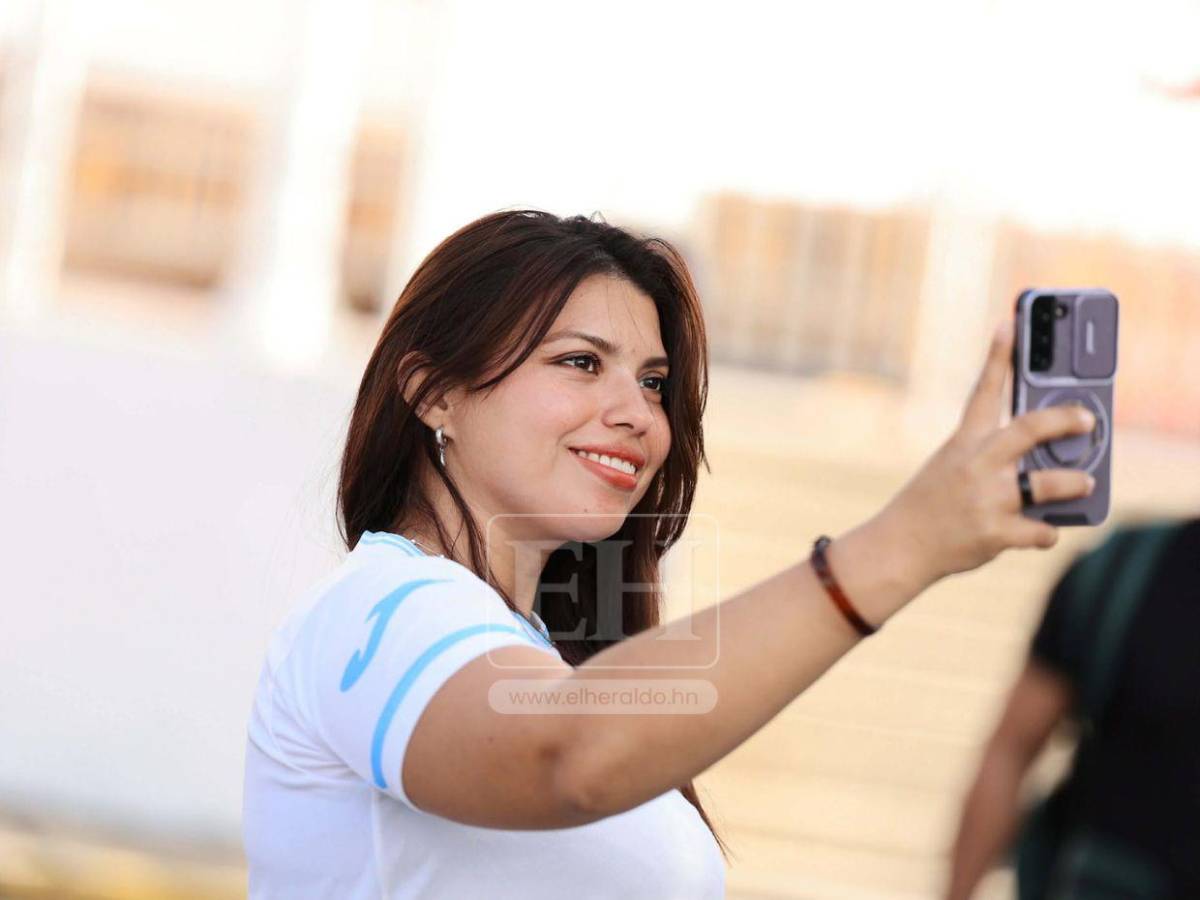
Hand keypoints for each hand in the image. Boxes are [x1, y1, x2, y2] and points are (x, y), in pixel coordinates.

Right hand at [877, 314, 1095, 586]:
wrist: (899, 546)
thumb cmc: (930, 503)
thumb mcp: (951, 467)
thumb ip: (992, 458)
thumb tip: (1045, 458)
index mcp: (963, 443)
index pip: (983, 391)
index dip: (998, 356)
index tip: (1011, 324)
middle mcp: (976, 465)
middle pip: (1030, 429)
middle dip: (1065, 420)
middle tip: (1088, 419)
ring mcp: (987, 499)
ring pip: (1048, 484)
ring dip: (1074, 483)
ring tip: (1086, 482)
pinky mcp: (995, 533)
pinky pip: (1041, 531)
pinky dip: (1046, 532)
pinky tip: (1043, 531)